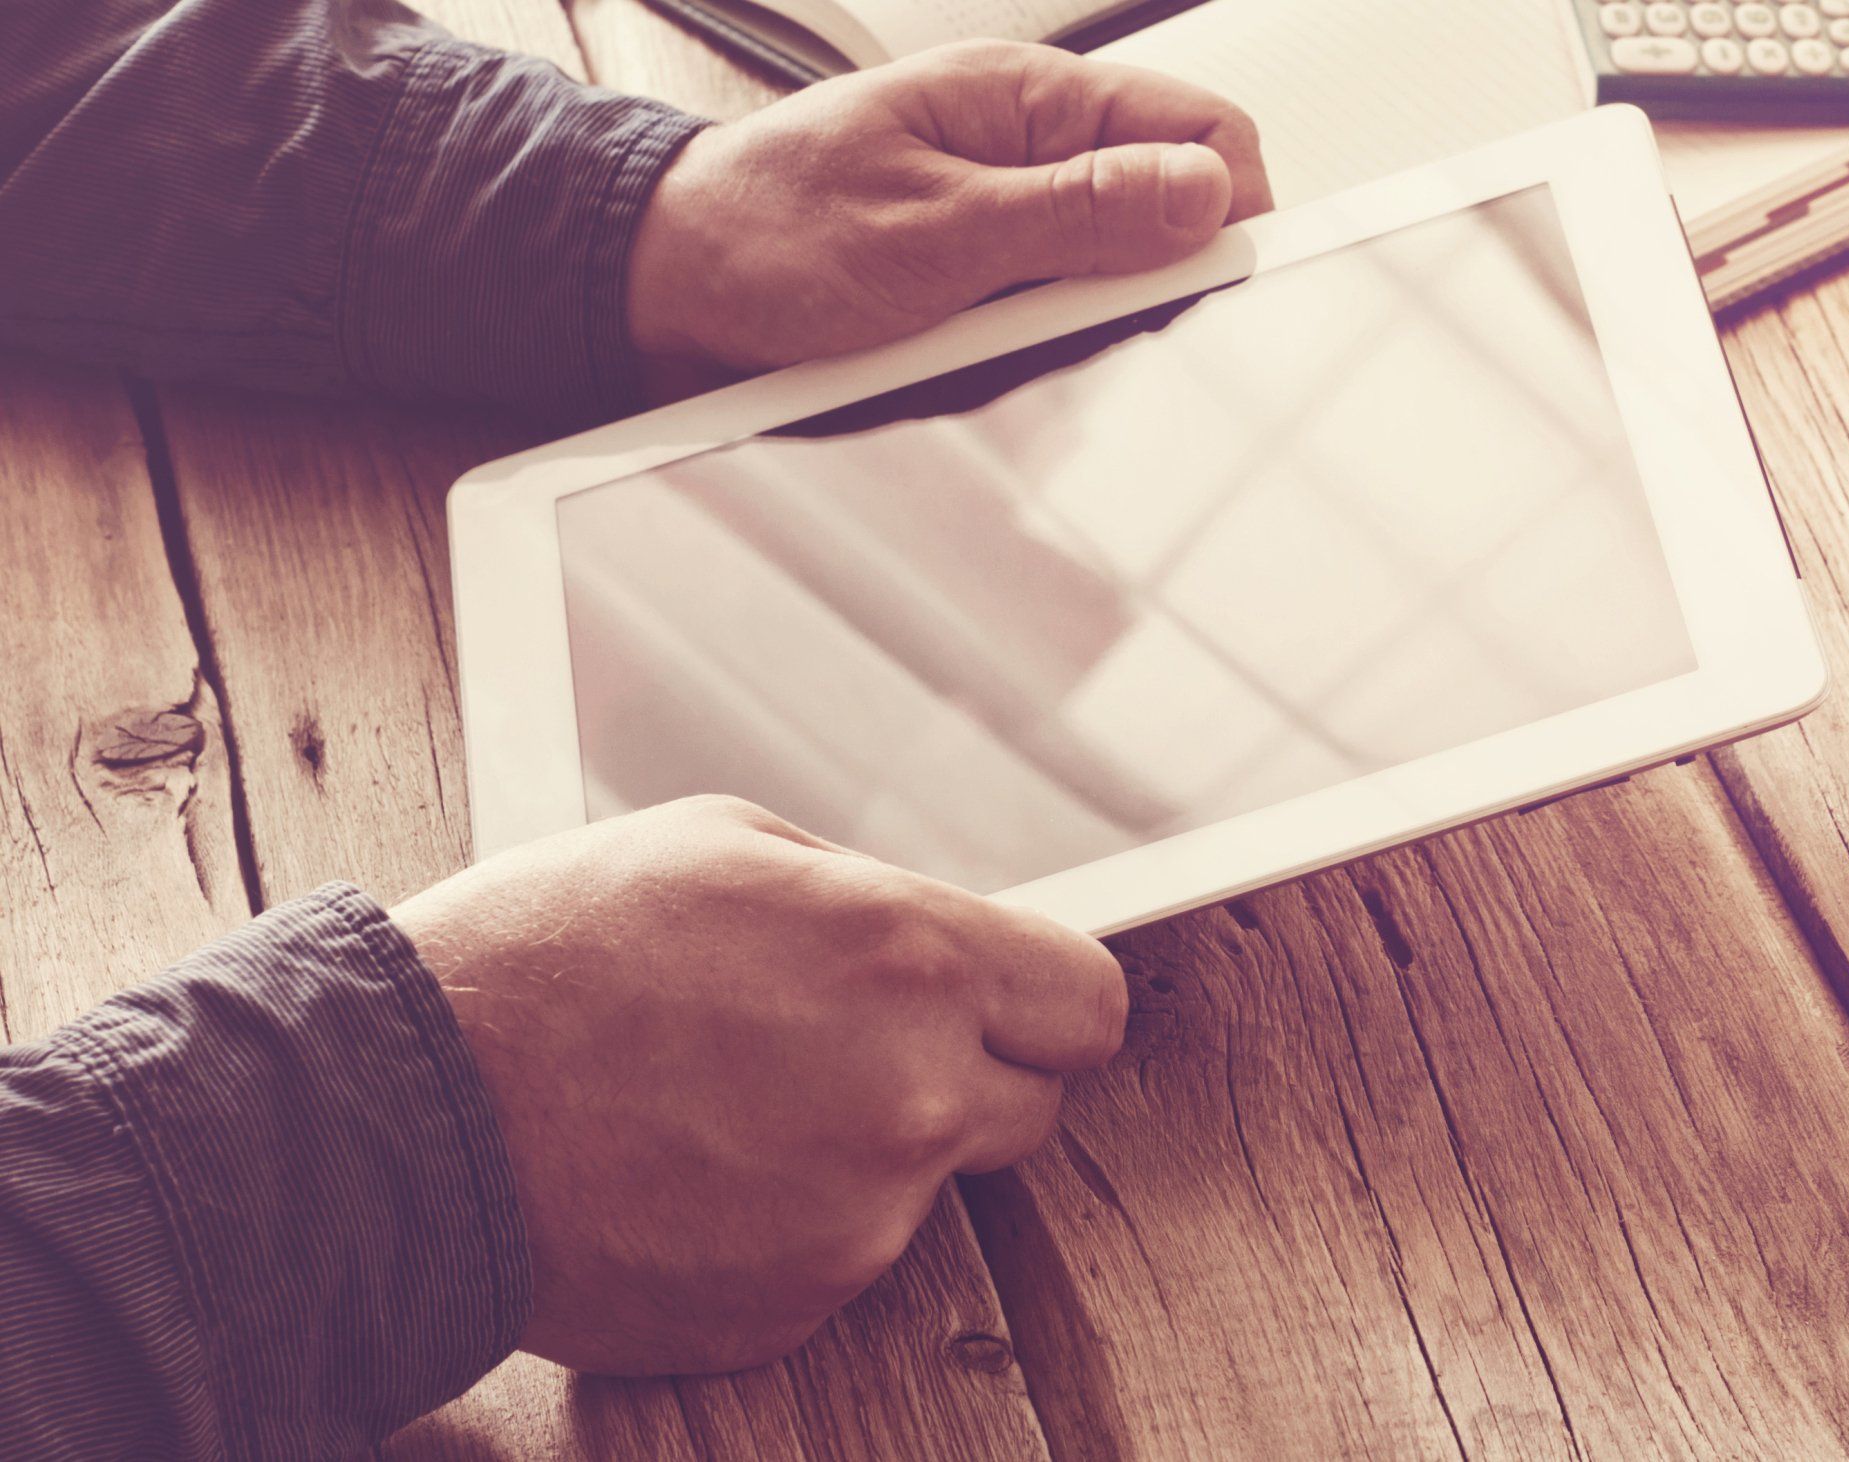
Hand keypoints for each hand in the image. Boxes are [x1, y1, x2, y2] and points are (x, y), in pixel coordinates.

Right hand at [389, 795, 1125, 1375]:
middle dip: (964, 1071)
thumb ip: (870, 898)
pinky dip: (793, 1221)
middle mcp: (909, 1097)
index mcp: (908, 958)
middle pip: (1031, 1104)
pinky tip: (695, 1170)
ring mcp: (857, 1221)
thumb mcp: (726, 843)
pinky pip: (842, 1256)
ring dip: (865, 1147)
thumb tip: (944, 944)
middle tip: (844, 1042)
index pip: (1089, 1003)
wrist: (410, 1111)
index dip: (1053, 1000)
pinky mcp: (795, 1307)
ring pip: (926, 1182)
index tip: (1017, 1004)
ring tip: (729, 1099)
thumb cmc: (553, 952)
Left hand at [626, 40, 1271, 372]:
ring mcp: (1006, 220)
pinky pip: (1042, 326)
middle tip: (1044, 328)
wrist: (663, 288)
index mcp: (1028, 101)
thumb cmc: (767, 235)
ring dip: (1057, 335)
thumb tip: (1203, 195)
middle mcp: (1028, 152)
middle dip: (1129, 292)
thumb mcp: (932, 232)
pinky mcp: (979, 281)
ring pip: (1105, 287)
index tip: (1215, 288)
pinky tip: (949, 358)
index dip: (1228, 209)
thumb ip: (1075, 216)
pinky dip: (1011, 355)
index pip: (1198, 131)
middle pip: (1161, 218)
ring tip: (963, 342)